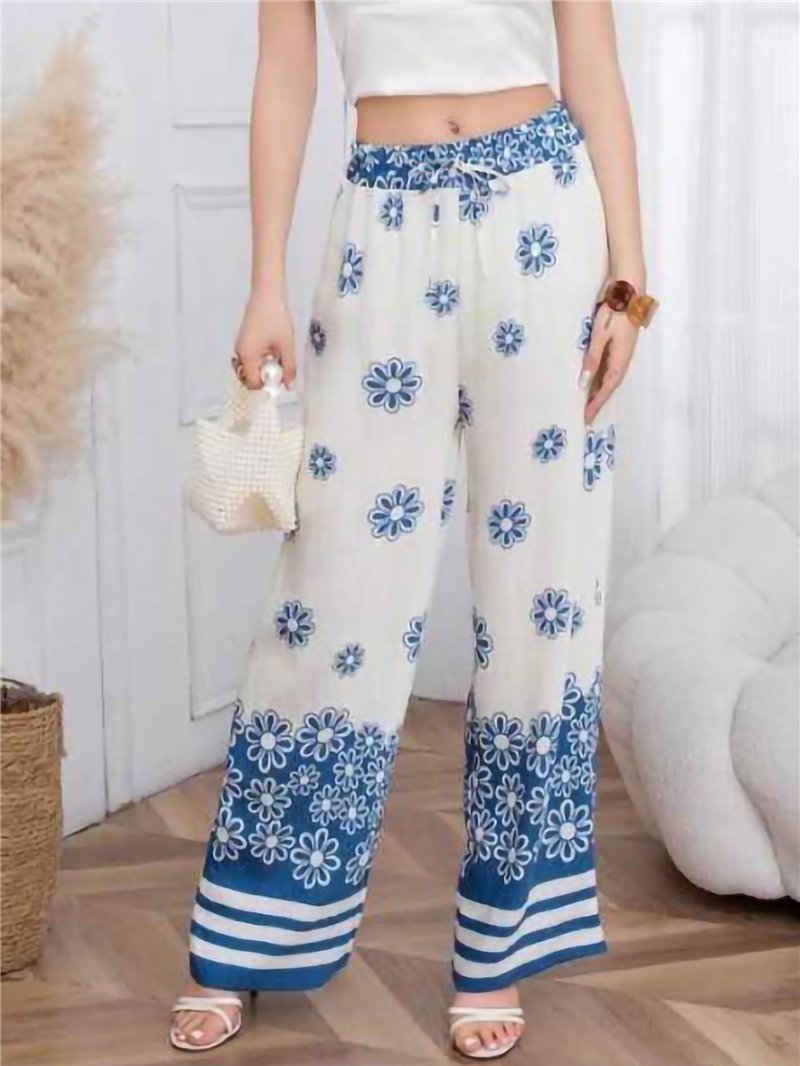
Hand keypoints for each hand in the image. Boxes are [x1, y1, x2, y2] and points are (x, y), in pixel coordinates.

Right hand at [234, 288, 295, 389]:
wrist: (266, 294)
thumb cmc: (275, 317)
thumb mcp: (287, 345)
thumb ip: (289, 367)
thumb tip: (290, 386)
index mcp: (247, 356)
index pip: (252, 383)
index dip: (266, 386)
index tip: (280, 380)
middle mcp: (239, 353)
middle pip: (248, 377)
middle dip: (264, 378)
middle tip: (280, 369)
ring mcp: (240, 346)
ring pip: (249, 368)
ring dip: (263, 368)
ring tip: (276, 358)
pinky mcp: (244, 340)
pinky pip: (250, 358)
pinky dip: (260, 360)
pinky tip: (272, 351)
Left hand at [579, 300, 639, 424]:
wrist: (629, 288)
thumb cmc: (614, 310)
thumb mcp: (600, 335)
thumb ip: (593, 359)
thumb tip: (585, 383)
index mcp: (621, 359)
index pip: (607, 388)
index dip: (596, 404)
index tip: (585, 418)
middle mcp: (624, 358)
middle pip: (609, 386)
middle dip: (597, 401)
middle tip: (584, 415)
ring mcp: (623, 351)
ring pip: (610, 377)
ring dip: (599, 390)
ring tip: (586, 402)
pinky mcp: (620, 343)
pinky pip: (610, 367)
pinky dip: (601, 377)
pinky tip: (593, 380)